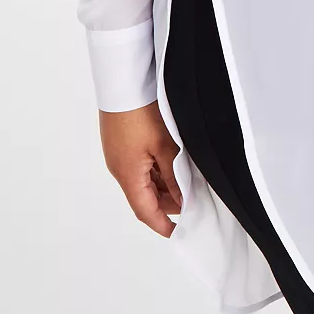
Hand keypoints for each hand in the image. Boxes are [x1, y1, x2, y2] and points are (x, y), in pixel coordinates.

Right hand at [99, 102, 183, 236]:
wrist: (123, 81)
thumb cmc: (141, 112)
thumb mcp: (165, 145)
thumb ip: (175, 175)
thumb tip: (183, 199)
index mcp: (128, 174)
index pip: (145, 210)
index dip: (162, 224)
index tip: (178, 232)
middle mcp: (120, 168)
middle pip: (145, 196)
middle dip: (168, 203)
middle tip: (194, 201)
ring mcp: (120, 155)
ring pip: (144, 180)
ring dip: (164, 185)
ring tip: (189, 182)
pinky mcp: (122, 143)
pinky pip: (140, 166)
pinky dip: (157, 171)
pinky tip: (174, 164)